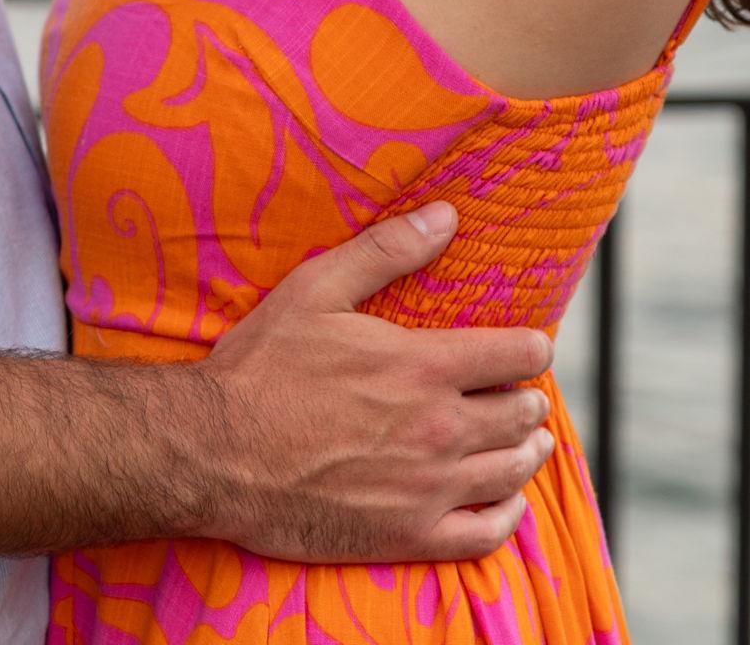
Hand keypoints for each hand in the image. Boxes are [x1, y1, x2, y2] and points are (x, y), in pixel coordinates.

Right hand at [189, 202, 556, 562]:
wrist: (218, 452)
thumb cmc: (261, 366)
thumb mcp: (314, 289)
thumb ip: (385, 250)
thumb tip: (446, 215)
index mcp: (422, 366)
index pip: (514, 355)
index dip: (531, 346)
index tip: (531, 345)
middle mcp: (439, 428)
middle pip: (519, 415)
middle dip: (528, 398)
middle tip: (525, 393)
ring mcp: (430, 488)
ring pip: (512, 471)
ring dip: (529, 451)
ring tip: (529, 441)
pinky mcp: (412, 535)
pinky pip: (488, 533)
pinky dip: (508, 515)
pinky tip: (506, 501)